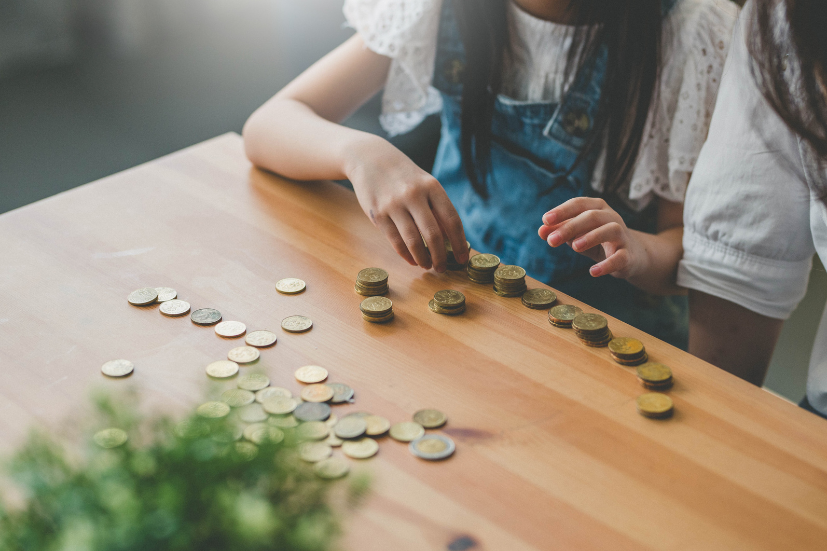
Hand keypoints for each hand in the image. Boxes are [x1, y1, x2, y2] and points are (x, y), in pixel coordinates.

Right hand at [345, 136, 466, 271]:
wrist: (370, 159)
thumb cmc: (404, 177)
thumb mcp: (424, 184)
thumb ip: (437, 208)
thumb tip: (451, 241)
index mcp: (432, 187)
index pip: (452, 220)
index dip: (460, 243)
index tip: (462, 259)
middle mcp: (414, 195)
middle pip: (433, 234)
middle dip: (440, 257)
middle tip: (442, 268)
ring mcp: (394, 205)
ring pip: (414, 241)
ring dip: (423, 259)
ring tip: (427, 265)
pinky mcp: (378, 214)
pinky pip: (395, 241)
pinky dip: (406, 254)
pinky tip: (412, 259)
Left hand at [538, 197, 641, 278]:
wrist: (629, 256)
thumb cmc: (597, 241)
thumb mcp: (576, 235)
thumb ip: (559, 231)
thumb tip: (541, 231)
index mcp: (597, 208)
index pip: (578, 204)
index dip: (562, 211)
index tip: (545, 220)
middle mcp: (611, 218)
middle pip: (592, 216)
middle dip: (570, 227)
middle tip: (551, 240)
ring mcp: (621, 236)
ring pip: (610, 230)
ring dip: (591, 237)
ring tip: (574, 247)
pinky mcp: (628, 255)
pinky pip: (620, 258)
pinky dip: (607, 264)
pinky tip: (593, 271)